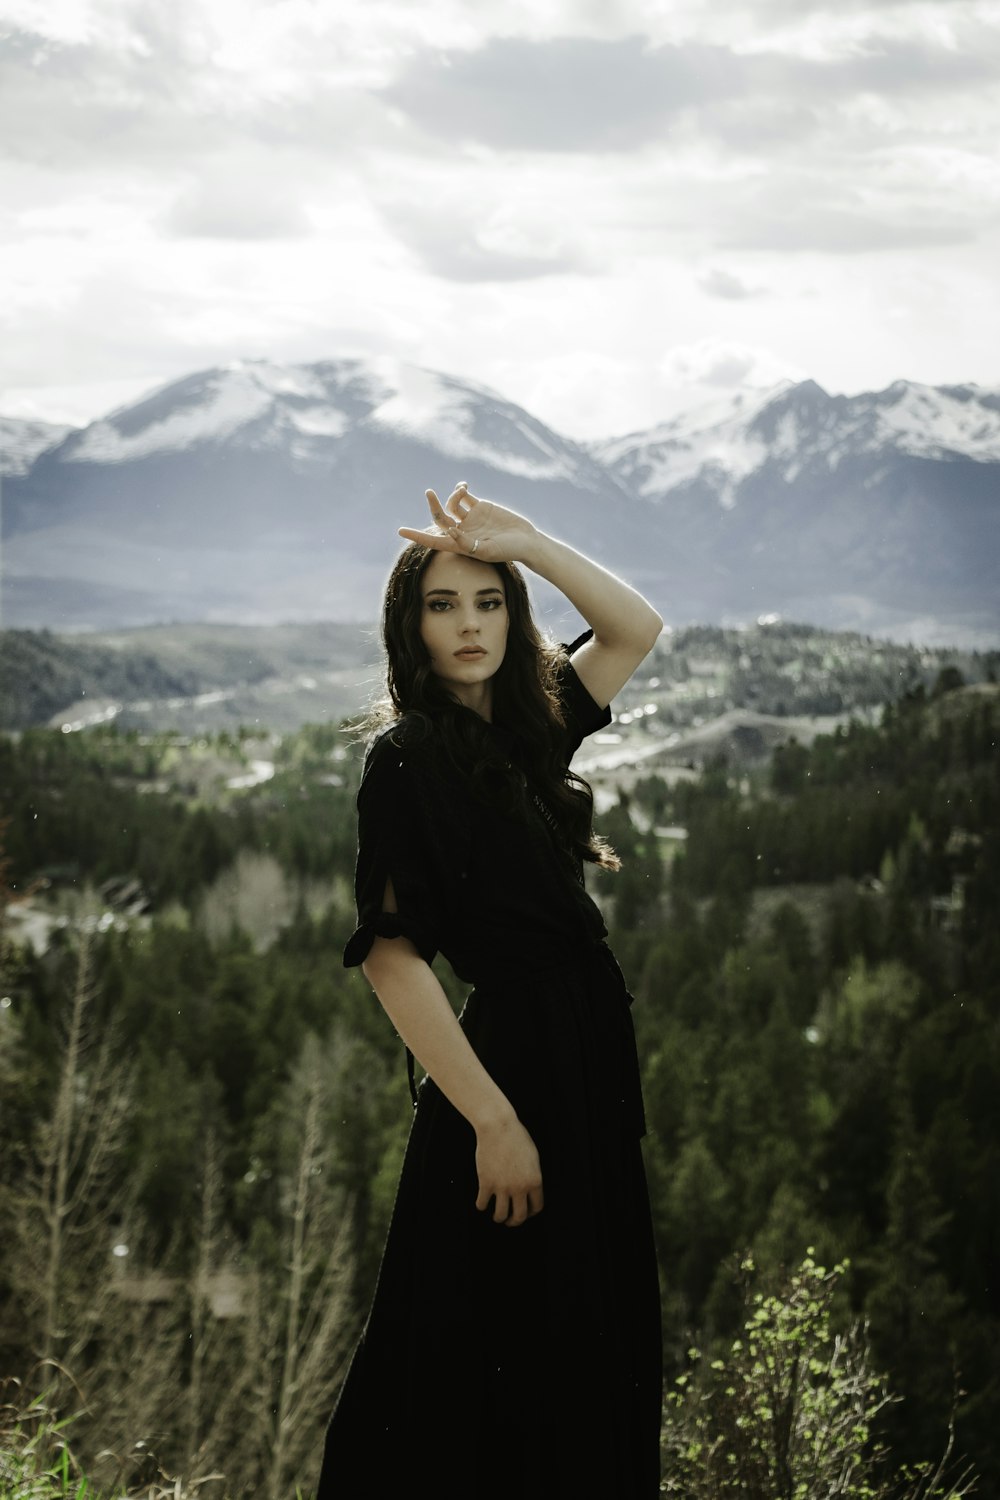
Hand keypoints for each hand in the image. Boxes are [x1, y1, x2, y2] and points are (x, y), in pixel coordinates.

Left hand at [398, 483, 537, 564]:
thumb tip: (450, 531)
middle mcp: (462, 531)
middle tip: (428, 492)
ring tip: (462, 491)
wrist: (527, 540)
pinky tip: (462, 485)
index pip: (433, 540)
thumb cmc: (508, 551)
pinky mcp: (480, 507)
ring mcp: (470, 518)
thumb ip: (468, 543)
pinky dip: (460, 488)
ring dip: (452, 495)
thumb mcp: (488, 550)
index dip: (417, 536)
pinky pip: (464, 496)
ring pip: (452, 504)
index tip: (400, 531)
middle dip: (433, 505)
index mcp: (460, 545)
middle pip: (440, 517)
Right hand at [474, 1112, 543, 1227]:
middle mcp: (520, 1188)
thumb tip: (530, 1190)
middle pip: (519, 1216)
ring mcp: (502, 1187)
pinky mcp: (486, 1183)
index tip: (525, 1213)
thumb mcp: (533, 1157)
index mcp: (535, 1181)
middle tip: (510, 1222)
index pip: (537, 1207)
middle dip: (514, 1222)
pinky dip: (481, 1206)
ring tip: (496, 1216)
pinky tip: (482, 1203)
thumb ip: (532, 1175)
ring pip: (500, 1215)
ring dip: (498, 1218)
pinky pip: (482, 1203)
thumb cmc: (516, 1137)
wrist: (498, 1127)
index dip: (531, 1213)